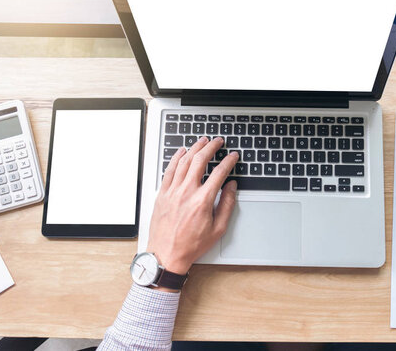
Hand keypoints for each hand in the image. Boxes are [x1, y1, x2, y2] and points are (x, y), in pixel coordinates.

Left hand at [146, 137, 238, 283]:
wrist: (166, 255)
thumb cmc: (191, 245)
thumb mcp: (217, 229)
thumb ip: (226, 205)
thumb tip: (231, 187)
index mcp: (202, 201)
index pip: (219, 173)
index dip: (228, 161)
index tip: (233, 156)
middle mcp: (186, 192)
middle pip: (200, 161)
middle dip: (211, 147)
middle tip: (217, 141)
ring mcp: (172, 192)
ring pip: (183, 162)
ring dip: (194, 149)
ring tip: (202, 141)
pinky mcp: (162, 194)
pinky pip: (169, 170)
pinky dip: (176, 158)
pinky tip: (181, 152)